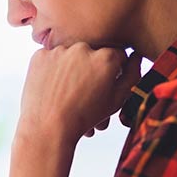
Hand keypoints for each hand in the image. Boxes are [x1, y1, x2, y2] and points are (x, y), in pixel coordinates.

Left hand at [18, 43, 143, 143]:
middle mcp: (84, 48)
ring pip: (70, 54)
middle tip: (84, 91)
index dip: (112, 71)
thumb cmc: (84, 117)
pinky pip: (50, 58)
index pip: (117, 56)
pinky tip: (53, 88)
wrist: (48, 128)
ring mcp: (60, 50)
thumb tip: (136, 56)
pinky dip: (51, 69)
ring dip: (71, 68)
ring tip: (67, 92)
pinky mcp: (40, 55)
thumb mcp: (116, 100)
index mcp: (107, 57)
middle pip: (92, 53)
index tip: (104, 84)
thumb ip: (131, 75)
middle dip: (90, 68)